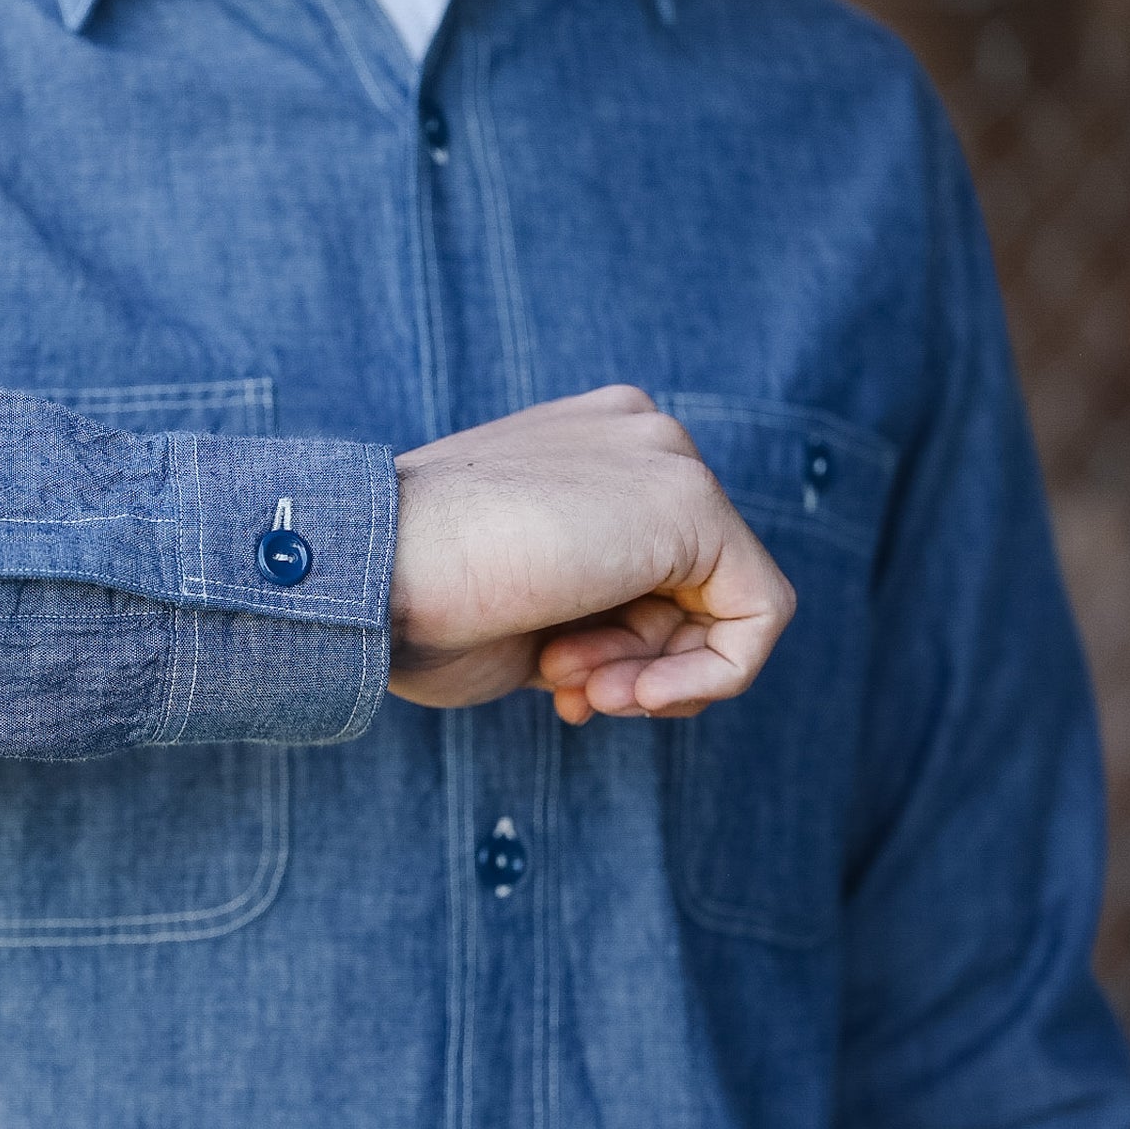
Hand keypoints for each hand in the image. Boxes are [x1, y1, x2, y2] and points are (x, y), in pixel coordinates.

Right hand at [386, 386, 794, 721]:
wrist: (370, 572)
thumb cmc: (416, 600)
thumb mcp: (523, 601)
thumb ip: (591, 610)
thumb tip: (647, 667)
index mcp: (586, 446)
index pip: (653, 564)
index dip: (620, 645)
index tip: (558, 681)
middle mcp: (634, 435)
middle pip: (695, 584)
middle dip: (637, 662)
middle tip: (570, 692)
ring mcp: (664, 457)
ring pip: (729, 602)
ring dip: (653, 675)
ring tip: (572, 682)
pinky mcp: (690, 502)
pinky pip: (759, 613)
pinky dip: (708, 678)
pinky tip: (629, 692)